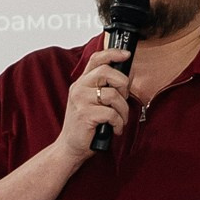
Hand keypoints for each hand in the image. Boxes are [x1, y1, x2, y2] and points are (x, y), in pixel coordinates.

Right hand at [58, 48, 133, 163]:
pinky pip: (112, 113)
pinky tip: (115, 129)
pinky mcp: (85, 114)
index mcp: (82, 83)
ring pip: (113, 94)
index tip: (126, 55)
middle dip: (123, 84)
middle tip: (124, 98)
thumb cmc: (85, 126)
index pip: (96, 59)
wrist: (70, 147)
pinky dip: (118, 123)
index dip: (112, 53)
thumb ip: (107, 88)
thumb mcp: (94, 102)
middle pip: (106, 72)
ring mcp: (80, 101)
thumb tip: (129, 76)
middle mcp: (79, 88)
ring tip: (120, 119)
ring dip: (123, 109)